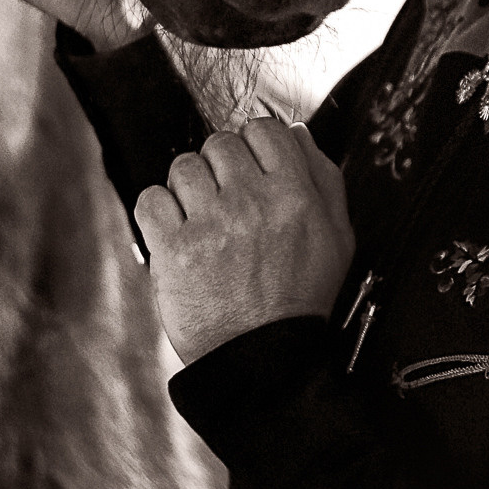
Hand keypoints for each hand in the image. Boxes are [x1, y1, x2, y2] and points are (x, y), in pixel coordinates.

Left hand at [135, 119, 352, 364]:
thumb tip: (296, 133)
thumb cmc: (301, 298)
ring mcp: (210, 225)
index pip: (264, 129)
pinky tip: (176, 229)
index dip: (255, 143)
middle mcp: (252, 203)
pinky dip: (158, 210)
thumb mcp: (338, 237)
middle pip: (220, 143)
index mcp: (294, 196)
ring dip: (190, 187)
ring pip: (183, 166)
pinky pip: (150, 199)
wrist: (264, 359)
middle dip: (222, 165)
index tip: (251, 167)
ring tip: (202, 217)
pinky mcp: (174, 250)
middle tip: (227, 198)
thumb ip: (324, 178)